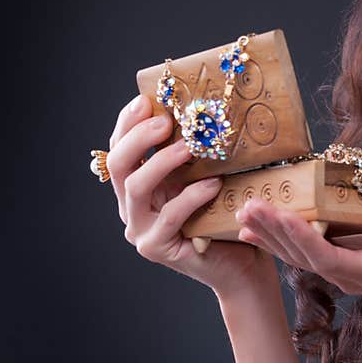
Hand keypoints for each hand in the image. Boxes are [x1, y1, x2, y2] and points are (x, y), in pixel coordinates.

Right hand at [105, 94, 276, 296]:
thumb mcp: (207, 174)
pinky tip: (213, 183)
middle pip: (118, 165)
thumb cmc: (226, 213)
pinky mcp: (158, 248)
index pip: (120, 147)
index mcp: (138, 183)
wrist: (243, 261)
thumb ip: (194, 151)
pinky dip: (191, 196)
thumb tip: (203, 110)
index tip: (146, 100)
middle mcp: (132, 205)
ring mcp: (141, 228)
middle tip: (165, 121)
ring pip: (136, 188)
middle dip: (138, 138)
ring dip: (163, 162)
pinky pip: (169, 217)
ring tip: (192, 146)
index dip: (128, 122)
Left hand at [236, 198, 361, 344]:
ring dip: (269, 235)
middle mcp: (346, 275)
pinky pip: (300, 252)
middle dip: (275, 231)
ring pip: (296, 256)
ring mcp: (337, 272)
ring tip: (244, 213)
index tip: (280, 215)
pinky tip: (255, 229)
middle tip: (249, 206)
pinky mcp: (334, 263)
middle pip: (302, 256)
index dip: (302, 237)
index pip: (327, 256)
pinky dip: (276, 240)